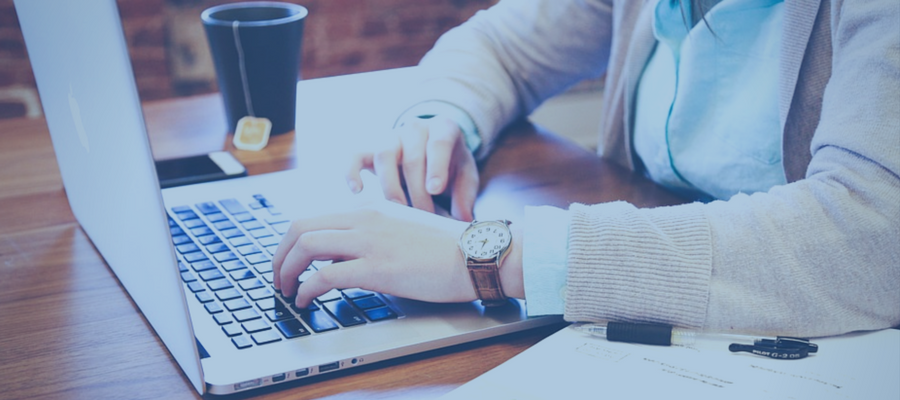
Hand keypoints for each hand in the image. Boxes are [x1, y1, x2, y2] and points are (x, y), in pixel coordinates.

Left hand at [273, 201, 508, 307]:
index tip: (287, 260)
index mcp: (369, 208)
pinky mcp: (377, 267)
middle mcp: (364, 218)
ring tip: (286, 291)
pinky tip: (306, 301)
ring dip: (286, 271)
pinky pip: (325, 275)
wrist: (476, 253)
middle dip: (280, 255)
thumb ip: (371, 234)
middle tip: (278, 277)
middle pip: (300, 227)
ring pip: (306, 247)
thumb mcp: (402, 227)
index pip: (313, 217)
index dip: (290, 242)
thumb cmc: (446, 247)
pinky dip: (306, 289)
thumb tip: (340, 256)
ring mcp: (369, 241)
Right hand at [345, 116, 478, 220]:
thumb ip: (465, 195)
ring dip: (391, 186)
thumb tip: (463, 220)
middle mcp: (415, 128)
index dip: (436, 166)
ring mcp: (390, 136)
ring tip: (398, 211)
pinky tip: (357, 191)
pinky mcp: (370, 148)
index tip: (435, 189)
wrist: (429, 150)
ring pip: (384, 155)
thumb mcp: (465, 175)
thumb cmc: (450, 165)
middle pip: (412, 157)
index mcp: (443, 128)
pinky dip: (351, 171)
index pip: (439, 142)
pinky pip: (354, 155)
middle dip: (417, 191)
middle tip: (424, 217)